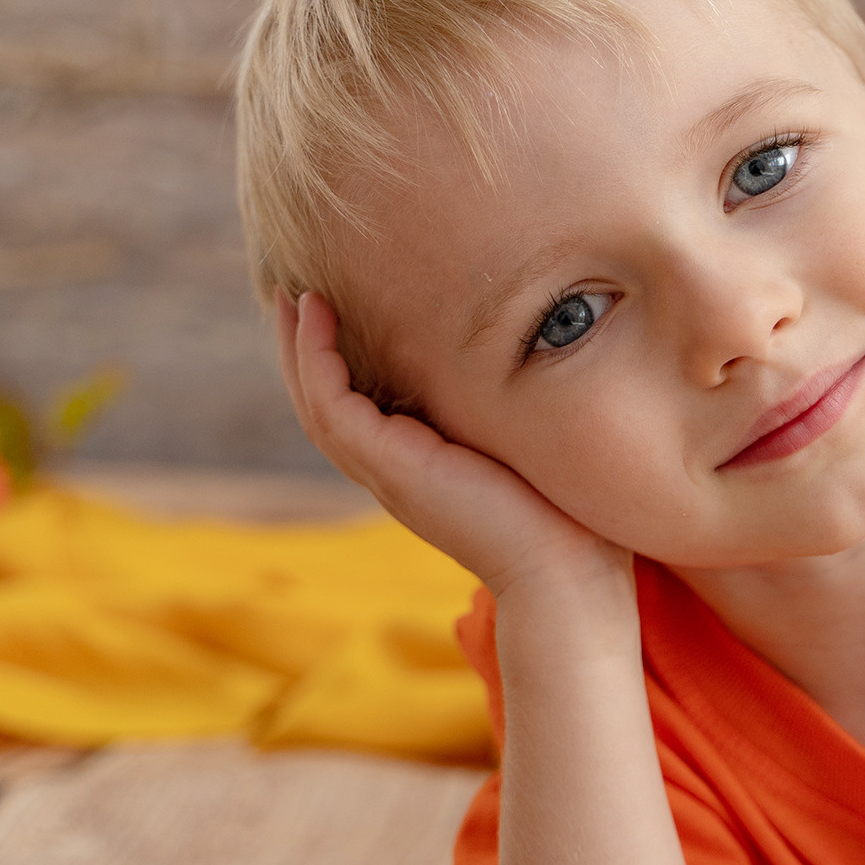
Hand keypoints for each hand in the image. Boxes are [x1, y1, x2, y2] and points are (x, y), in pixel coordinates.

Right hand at [274, 290, 628, 600]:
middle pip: (327, 404)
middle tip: (294, 292)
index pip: (366, 411)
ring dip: (300, 346)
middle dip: (307, 350)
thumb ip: (522, 413)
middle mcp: (396, 473)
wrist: (567, 572)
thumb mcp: (535, 449)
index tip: (343, 311)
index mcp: (424, 471)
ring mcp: (386, 472)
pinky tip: (318, 314)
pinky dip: (317, 358)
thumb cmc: (570, 520)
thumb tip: (552, 358)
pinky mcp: (389, 467)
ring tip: (294, 293)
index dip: (347, 364)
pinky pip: (331, 404)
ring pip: (318, 402)